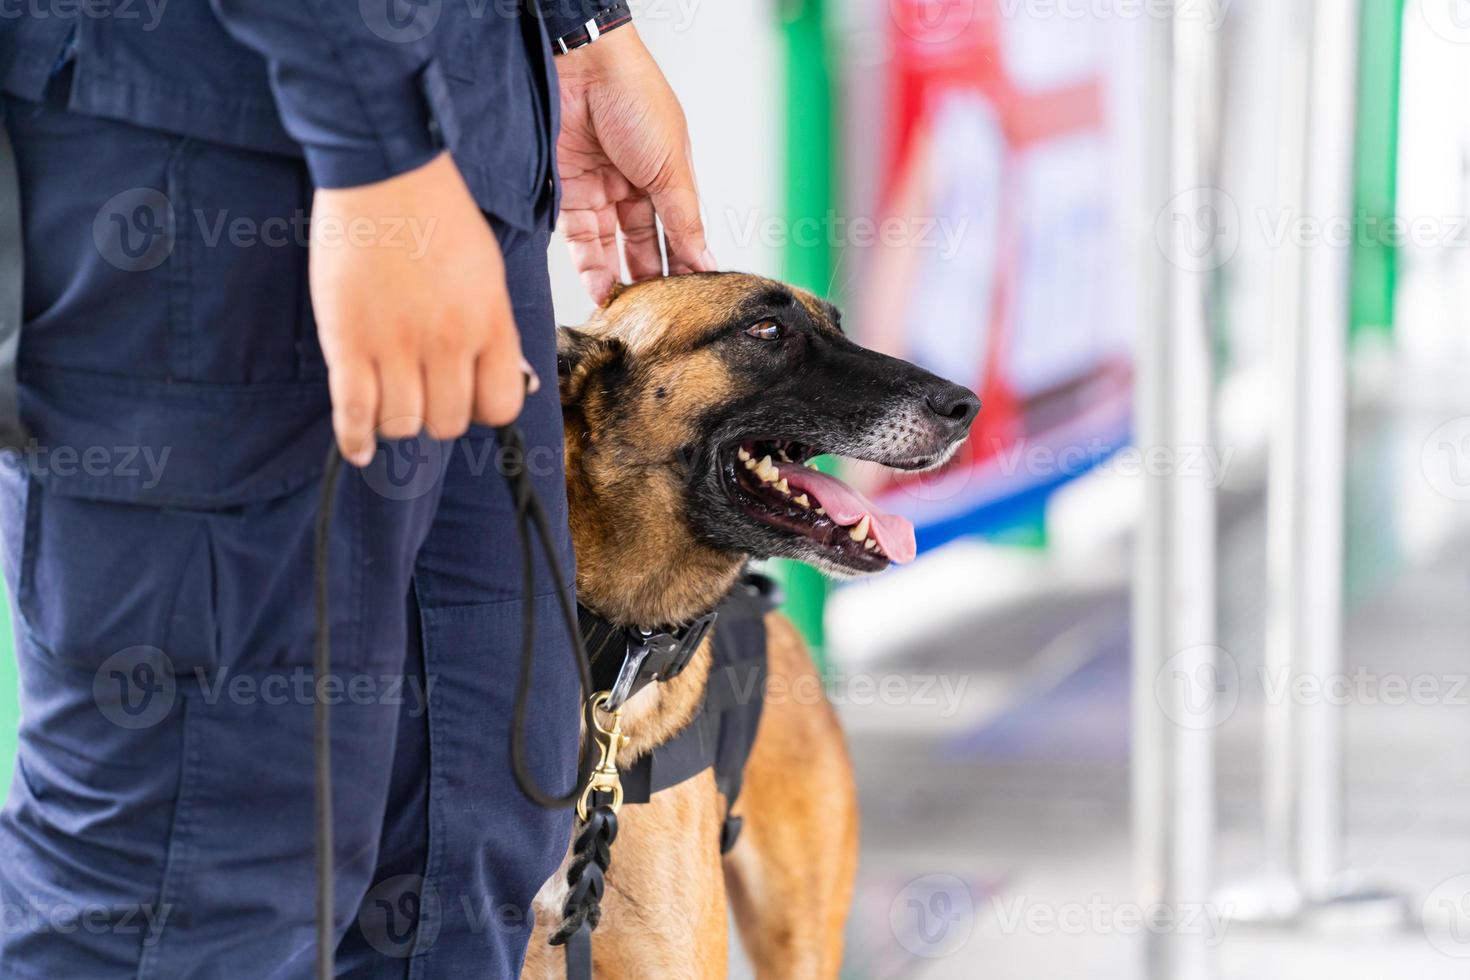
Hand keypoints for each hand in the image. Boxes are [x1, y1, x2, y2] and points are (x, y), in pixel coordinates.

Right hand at [310, 152, 533, 465]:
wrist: (384, 174)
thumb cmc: (438, 220)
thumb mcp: (488, 275)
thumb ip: (494, 331)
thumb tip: (504, 380)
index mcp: (490, 323)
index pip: (500, 407)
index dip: (482, 410)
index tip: (466, 396)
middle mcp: (449, 341)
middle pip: (448, 423)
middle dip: (437, 415)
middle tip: (421, 390)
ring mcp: (396, 344)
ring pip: (402, 425)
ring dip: (396, 420)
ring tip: (389, 399)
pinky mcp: (348, 340)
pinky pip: (354, 412)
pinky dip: (355, 439)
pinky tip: (359, 448)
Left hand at [555, 25, 715, 302]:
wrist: (581, 65)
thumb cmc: (635, 99)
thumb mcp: (671, 167)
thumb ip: (684, 220)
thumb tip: (705, 262)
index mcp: (668, 176)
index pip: (679, 232)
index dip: (685, 265)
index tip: (692, 301)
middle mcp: (635, 186)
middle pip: (644, 244)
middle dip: (650, 279)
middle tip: (658, 316)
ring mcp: (600, 190)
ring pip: (611, 247)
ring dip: (620, 280)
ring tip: (631, 314)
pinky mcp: (567, 194)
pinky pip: (580, 240)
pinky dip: (591, 267)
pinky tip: (604, 292)